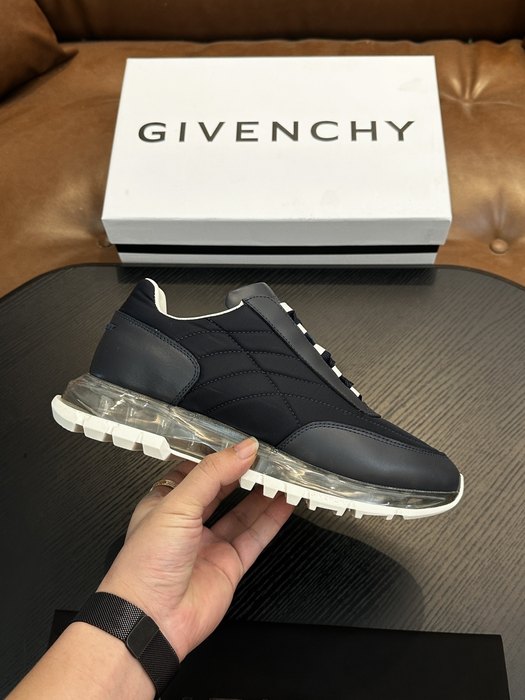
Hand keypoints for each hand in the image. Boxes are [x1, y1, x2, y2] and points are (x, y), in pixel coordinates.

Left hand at [97, 437, 293, 660]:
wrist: (151, 619)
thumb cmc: (145, 565)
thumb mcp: (176, 504)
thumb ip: (212, 474)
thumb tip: (242, 449)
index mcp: (165, 503)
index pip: (197, 470)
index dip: (219, 456)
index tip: (242, 443)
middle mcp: (188, 523)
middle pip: (223, 490)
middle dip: (244, 473)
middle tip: (268, 457)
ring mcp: (210, 544)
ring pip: (243, 512)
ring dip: (263, 494)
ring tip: (283, 475)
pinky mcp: (229, 565)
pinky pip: (256, 537)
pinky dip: (272, 519)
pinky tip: (285, 503)